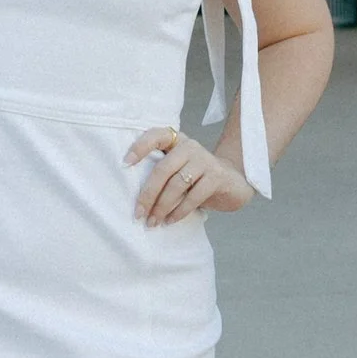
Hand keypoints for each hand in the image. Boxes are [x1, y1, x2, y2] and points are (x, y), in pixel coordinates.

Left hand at [125, 126, 253, 225]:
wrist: (232, 182)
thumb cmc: (196, 178)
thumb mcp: (178, 169)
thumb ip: (161, 172)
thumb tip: (136, 198)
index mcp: (176, 141)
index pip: (156, 136)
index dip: (139, 147)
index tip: (125, 164)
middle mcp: (190, 146)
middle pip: (163, 169)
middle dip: (148, 194)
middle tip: (138, 213)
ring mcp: (205, 160)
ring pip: (177, 185)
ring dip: (162, 206)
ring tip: (153, 221)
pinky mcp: (216, 176)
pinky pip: (194, 196)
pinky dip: (179, 211)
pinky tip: (170, 220)